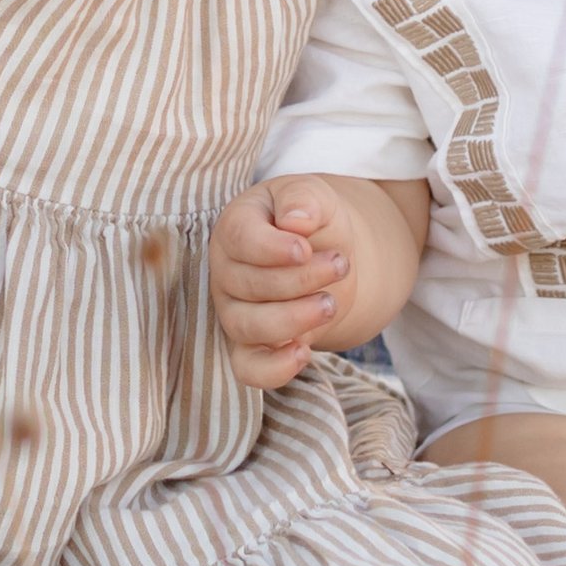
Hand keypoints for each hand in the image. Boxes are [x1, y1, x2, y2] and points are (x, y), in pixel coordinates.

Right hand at [209, 178, 360, 388]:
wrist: (326, 257)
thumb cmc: (312, 222)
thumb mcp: (313, 196)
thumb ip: (304, 199)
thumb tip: (295, 221)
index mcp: (235, 228)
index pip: (239, 240)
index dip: (271, 249)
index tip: (305, 249)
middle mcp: (226, 273)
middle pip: (249, 285)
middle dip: (300, 280)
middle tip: (340, 265)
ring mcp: (234, 312)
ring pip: (248, 327)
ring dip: (294, 319)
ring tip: (331, 303)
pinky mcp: (249, 347)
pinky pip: (248, 369)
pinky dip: (273, 369)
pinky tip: (304, 353)